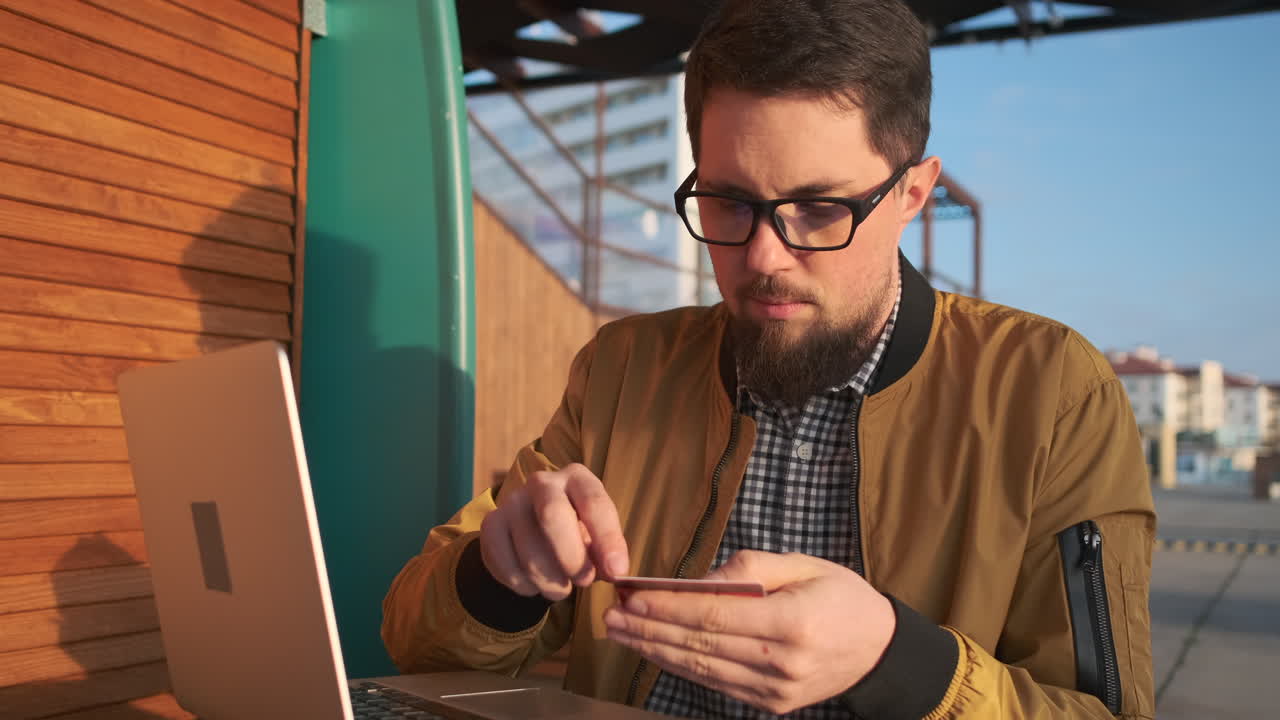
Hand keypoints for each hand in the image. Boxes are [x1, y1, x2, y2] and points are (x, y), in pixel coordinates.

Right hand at [480, 463, 627, 600]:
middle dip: (572, 557)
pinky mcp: (491, 524)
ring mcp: (512, 502)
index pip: (594, 502)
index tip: (616, 570)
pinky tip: (535, 585)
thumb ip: (608, 552)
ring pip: (529, 550)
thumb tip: (614, 570)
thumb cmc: (578, 533)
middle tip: (584, 581)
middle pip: (552, 515)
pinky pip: (506, 565)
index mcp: (577, 479)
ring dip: (551, 582)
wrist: (535, 530)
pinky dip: (525, 586)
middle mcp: (542, 483)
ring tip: (561, 589)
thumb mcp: (598, 537)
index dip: (607, 539)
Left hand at [603, 550, 894, 714]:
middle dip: (651, 629)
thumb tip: (701, 580)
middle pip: (701, 646)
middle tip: (612, 615)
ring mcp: (775, 691)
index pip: (714, 617)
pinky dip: (683, 667)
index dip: (668, 608)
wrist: (881, 652)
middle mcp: (782, 663)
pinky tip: (656, 651)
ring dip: (656, 651)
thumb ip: (753, 568)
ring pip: (702, 669)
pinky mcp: (770, 705)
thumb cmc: (843, 597)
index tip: (633, 596)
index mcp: (793, 623)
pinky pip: (717, 684)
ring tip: (622, 634)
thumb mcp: (806, 565)